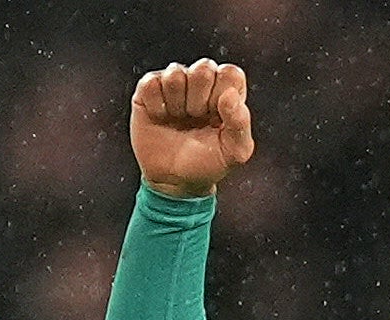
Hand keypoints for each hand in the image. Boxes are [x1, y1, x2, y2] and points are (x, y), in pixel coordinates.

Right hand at [129, 59, 254, 197]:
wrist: (175, 180)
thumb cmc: (209, 163)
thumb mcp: (234, 152)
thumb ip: (240, 124)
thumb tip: (230, 94)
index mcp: (227, 92)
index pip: (231, 73)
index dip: (223, 95)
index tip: (218, 118)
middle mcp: (202, 82)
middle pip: (204, 68)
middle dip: (200, 100)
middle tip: (197, 119)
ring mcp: (175, 83)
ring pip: (176, 73)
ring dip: (177, 103)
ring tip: (179, 120)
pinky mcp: (149, 88)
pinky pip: (151, 83)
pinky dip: (156, 105)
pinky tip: (161, 117)